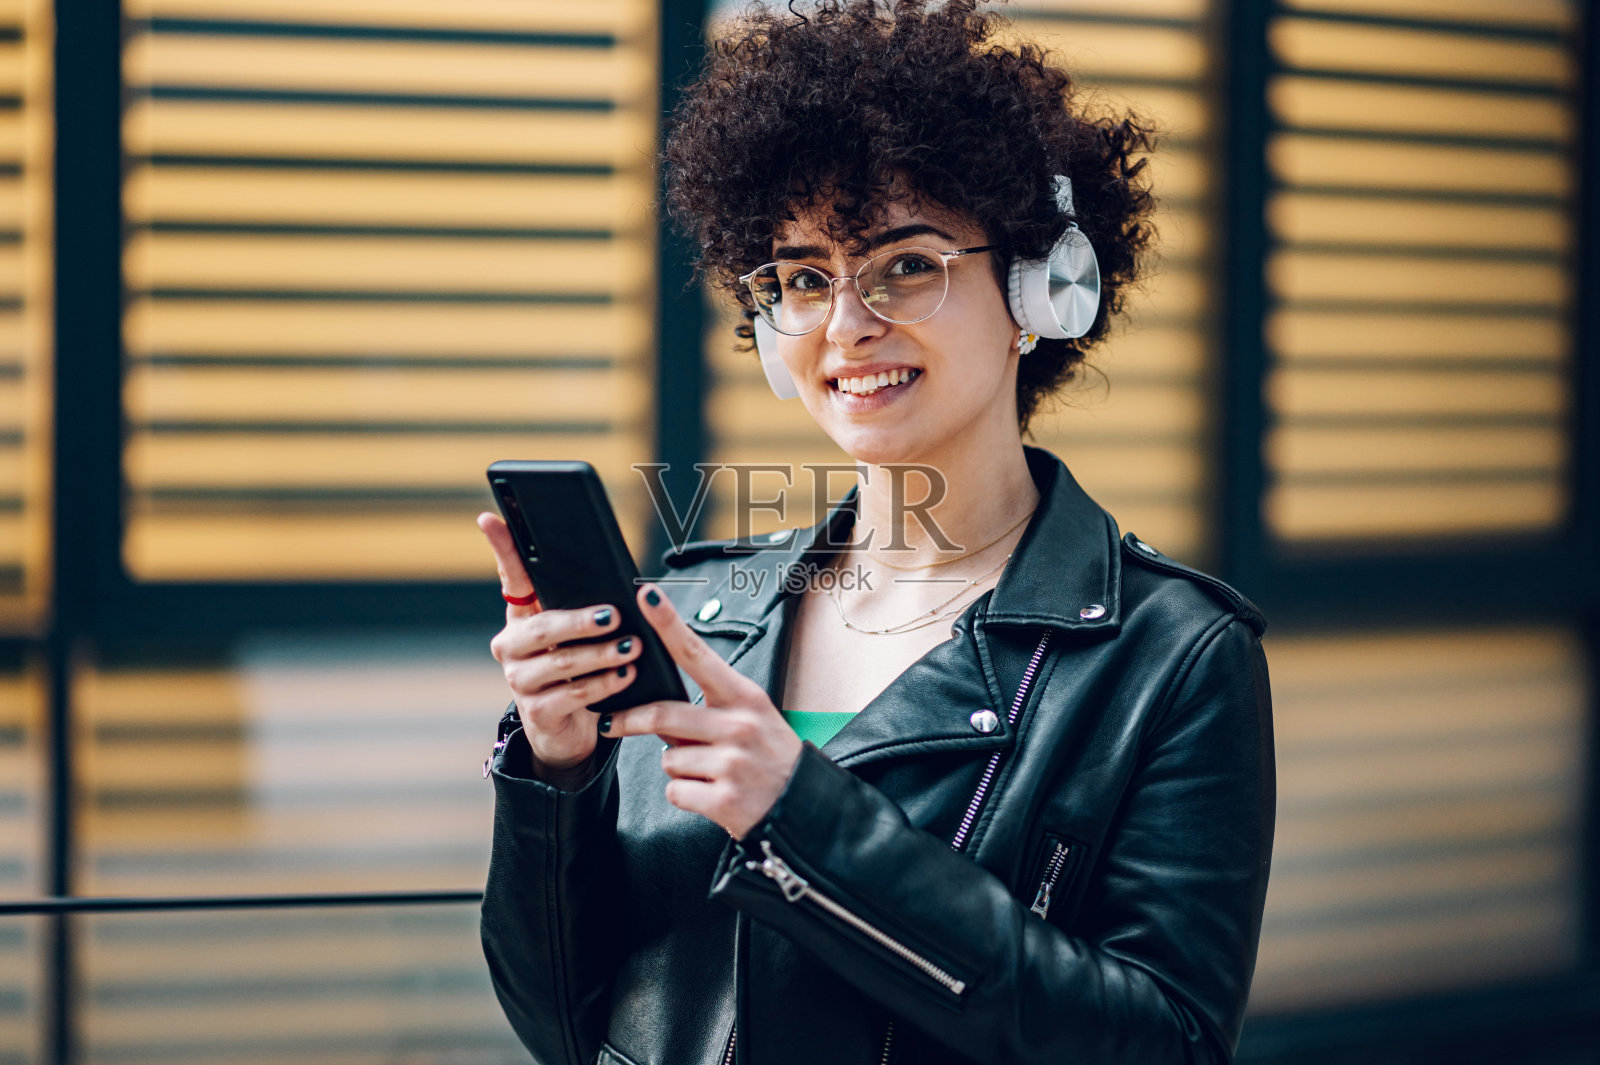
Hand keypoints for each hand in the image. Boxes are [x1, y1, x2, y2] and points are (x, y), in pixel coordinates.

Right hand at [478, 512, 641, 779]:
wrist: (571, 728)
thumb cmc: (581, 668)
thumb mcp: (581, 634)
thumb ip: (587, 606)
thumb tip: (625, 583)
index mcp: (522, 615)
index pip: (510, 575)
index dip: (501, 547)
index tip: (490, 517)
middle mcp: (512, 645)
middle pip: (544, 627)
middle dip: (581, 621)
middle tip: (613, 616)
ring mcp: (519, 680)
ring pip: (561, 663)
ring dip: (601, 655)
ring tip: (631, 648)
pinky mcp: (537, 712)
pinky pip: (571, 696)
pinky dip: (602, 685)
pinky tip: (624, 677)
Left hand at [602, 583, 803, 838]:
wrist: (803, 806)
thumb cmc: (771, 756)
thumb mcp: (749, 719)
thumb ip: (706, 710)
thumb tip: (654, 708)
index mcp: (745, 697)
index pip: (698, 655)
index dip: (669, 625)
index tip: (646, 597)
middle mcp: (740, 726)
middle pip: (663, 714)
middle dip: (630, 719)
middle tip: (612, 722)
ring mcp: (733, 764)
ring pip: (668, 758)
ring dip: (675, 766)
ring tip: (706, 771)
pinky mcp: (724, 800)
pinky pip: (676, 791)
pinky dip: (684, 794)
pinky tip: (710, 793)